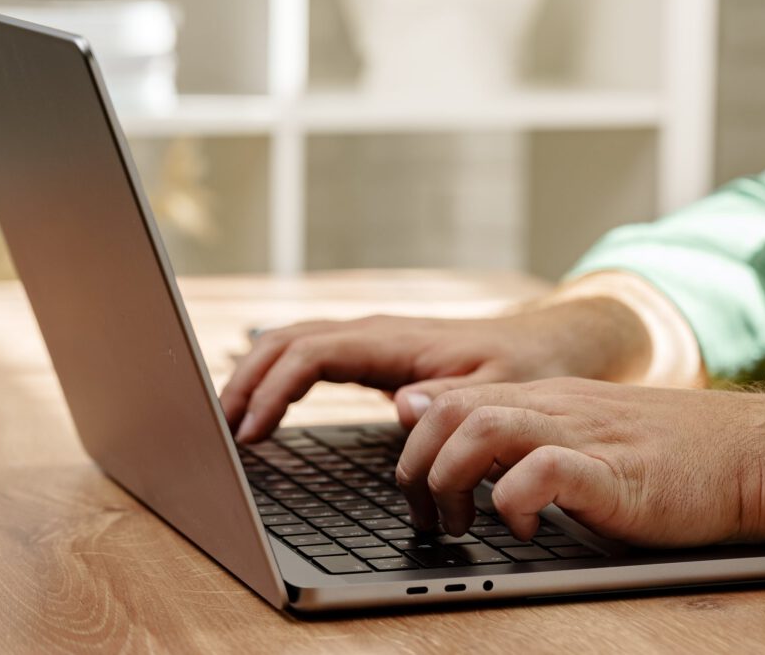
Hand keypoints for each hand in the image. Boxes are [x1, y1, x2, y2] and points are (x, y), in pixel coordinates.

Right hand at [221, 297, 650, 441]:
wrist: (547, 344)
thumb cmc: (525, 367)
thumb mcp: (503, 388)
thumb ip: (457, 399)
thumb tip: (398, 407)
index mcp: (397, 339)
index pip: (312, 354)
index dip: (274, 390)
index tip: (251, 432)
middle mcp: (376, 332)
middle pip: (287, 342)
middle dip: (247, 382)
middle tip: (218, 433)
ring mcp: (373, 340)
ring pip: (292, 344)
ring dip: (255, 377)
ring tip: (226, 421)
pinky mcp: (375, 355)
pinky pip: (311, 358)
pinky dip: (278, 378)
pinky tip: (265, 409)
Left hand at [396, 378, 764, 545]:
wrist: (758, 452)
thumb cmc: (678, 457)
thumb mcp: (592, 433)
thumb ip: (535, 435)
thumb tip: (473, 449)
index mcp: (548, 400)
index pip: (453, 397)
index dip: (416, 441)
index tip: (415, 485)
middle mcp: (557, 409)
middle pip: (451, 410)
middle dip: (418, 466)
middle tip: (430, 515)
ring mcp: (585, 436)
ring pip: (483, 429)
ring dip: (453, 481)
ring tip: (465, 523)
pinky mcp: (615, 473)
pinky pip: (543, 470)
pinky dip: (515, 501)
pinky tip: (528, 528)